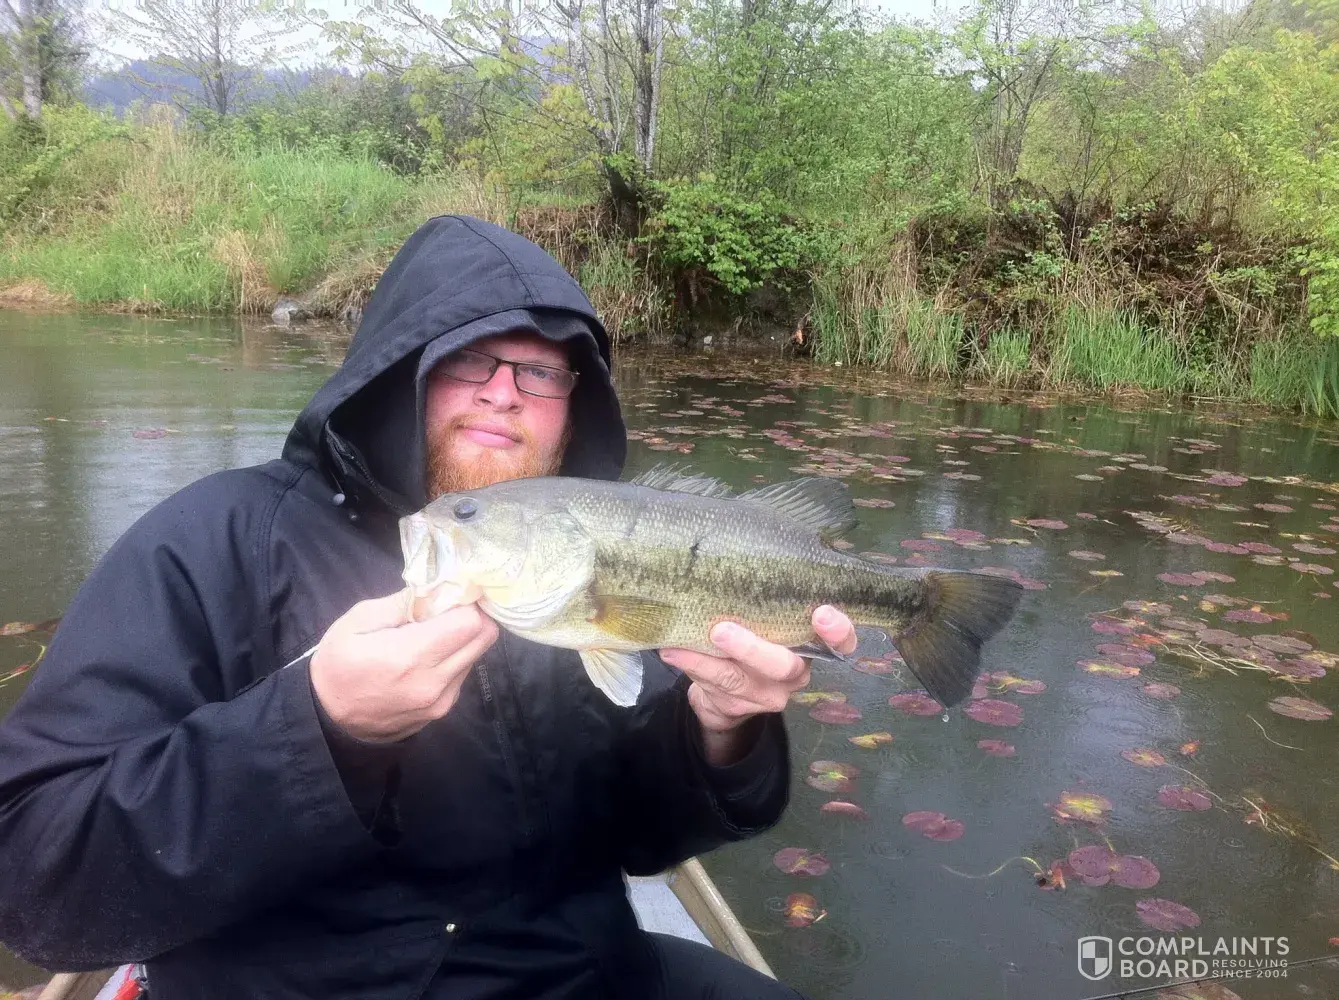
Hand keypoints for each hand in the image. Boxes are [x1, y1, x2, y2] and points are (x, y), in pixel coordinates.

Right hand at [309, 590, 499, 742]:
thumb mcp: (358, 620)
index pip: (471, 622)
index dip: (466, 601)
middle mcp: (435, 681)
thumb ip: (403, 602)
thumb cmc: (338, 664)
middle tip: (448, 609)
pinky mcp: (442, 711)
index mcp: (412, 655)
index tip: (451, 594)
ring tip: (432, 635)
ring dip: (463, 640)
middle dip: (473, 617)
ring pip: (476, 656)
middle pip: (485, 638)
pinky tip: (427, 658)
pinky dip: (454, 660)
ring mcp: (441, 701)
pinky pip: (462, 676)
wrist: (327, 720)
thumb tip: (438, 588)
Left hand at [659, 606, 857, 764]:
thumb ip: (762, 602)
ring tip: (681, 643)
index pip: (841, 642)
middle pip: (784, 666)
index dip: (838, 631)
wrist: (726, 694)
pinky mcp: (740, 707)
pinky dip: (692, 666)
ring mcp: (769, 695)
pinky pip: (715, 687)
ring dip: (708, 660)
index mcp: (810, 646)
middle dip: (752, 649)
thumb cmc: (750, 638)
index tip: (822, 612)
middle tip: (722, 630)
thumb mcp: (764, 621)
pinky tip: (672, 652)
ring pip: (740, 679)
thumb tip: (730, 557)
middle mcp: (796, 673)